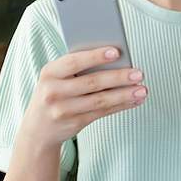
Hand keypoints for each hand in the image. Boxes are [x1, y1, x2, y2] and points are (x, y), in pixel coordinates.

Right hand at [22, 46, 147, 148]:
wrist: (37, 129)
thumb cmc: (55, 92)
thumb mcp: (57, 77)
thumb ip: (78, 67)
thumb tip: (115, 57)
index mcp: (49, 72)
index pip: (74, 62)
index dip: (95, 56)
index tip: (116, 51)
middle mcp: (53, 91)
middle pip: (92, 82)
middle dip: (118, 77)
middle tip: (139, 73)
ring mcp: (63, 110)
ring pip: (100, 100)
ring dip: (124, 94)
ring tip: (142, 89)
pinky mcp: (74, 124)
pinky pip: (102, 112)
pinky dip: (121, 105)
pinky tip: (135, 100)